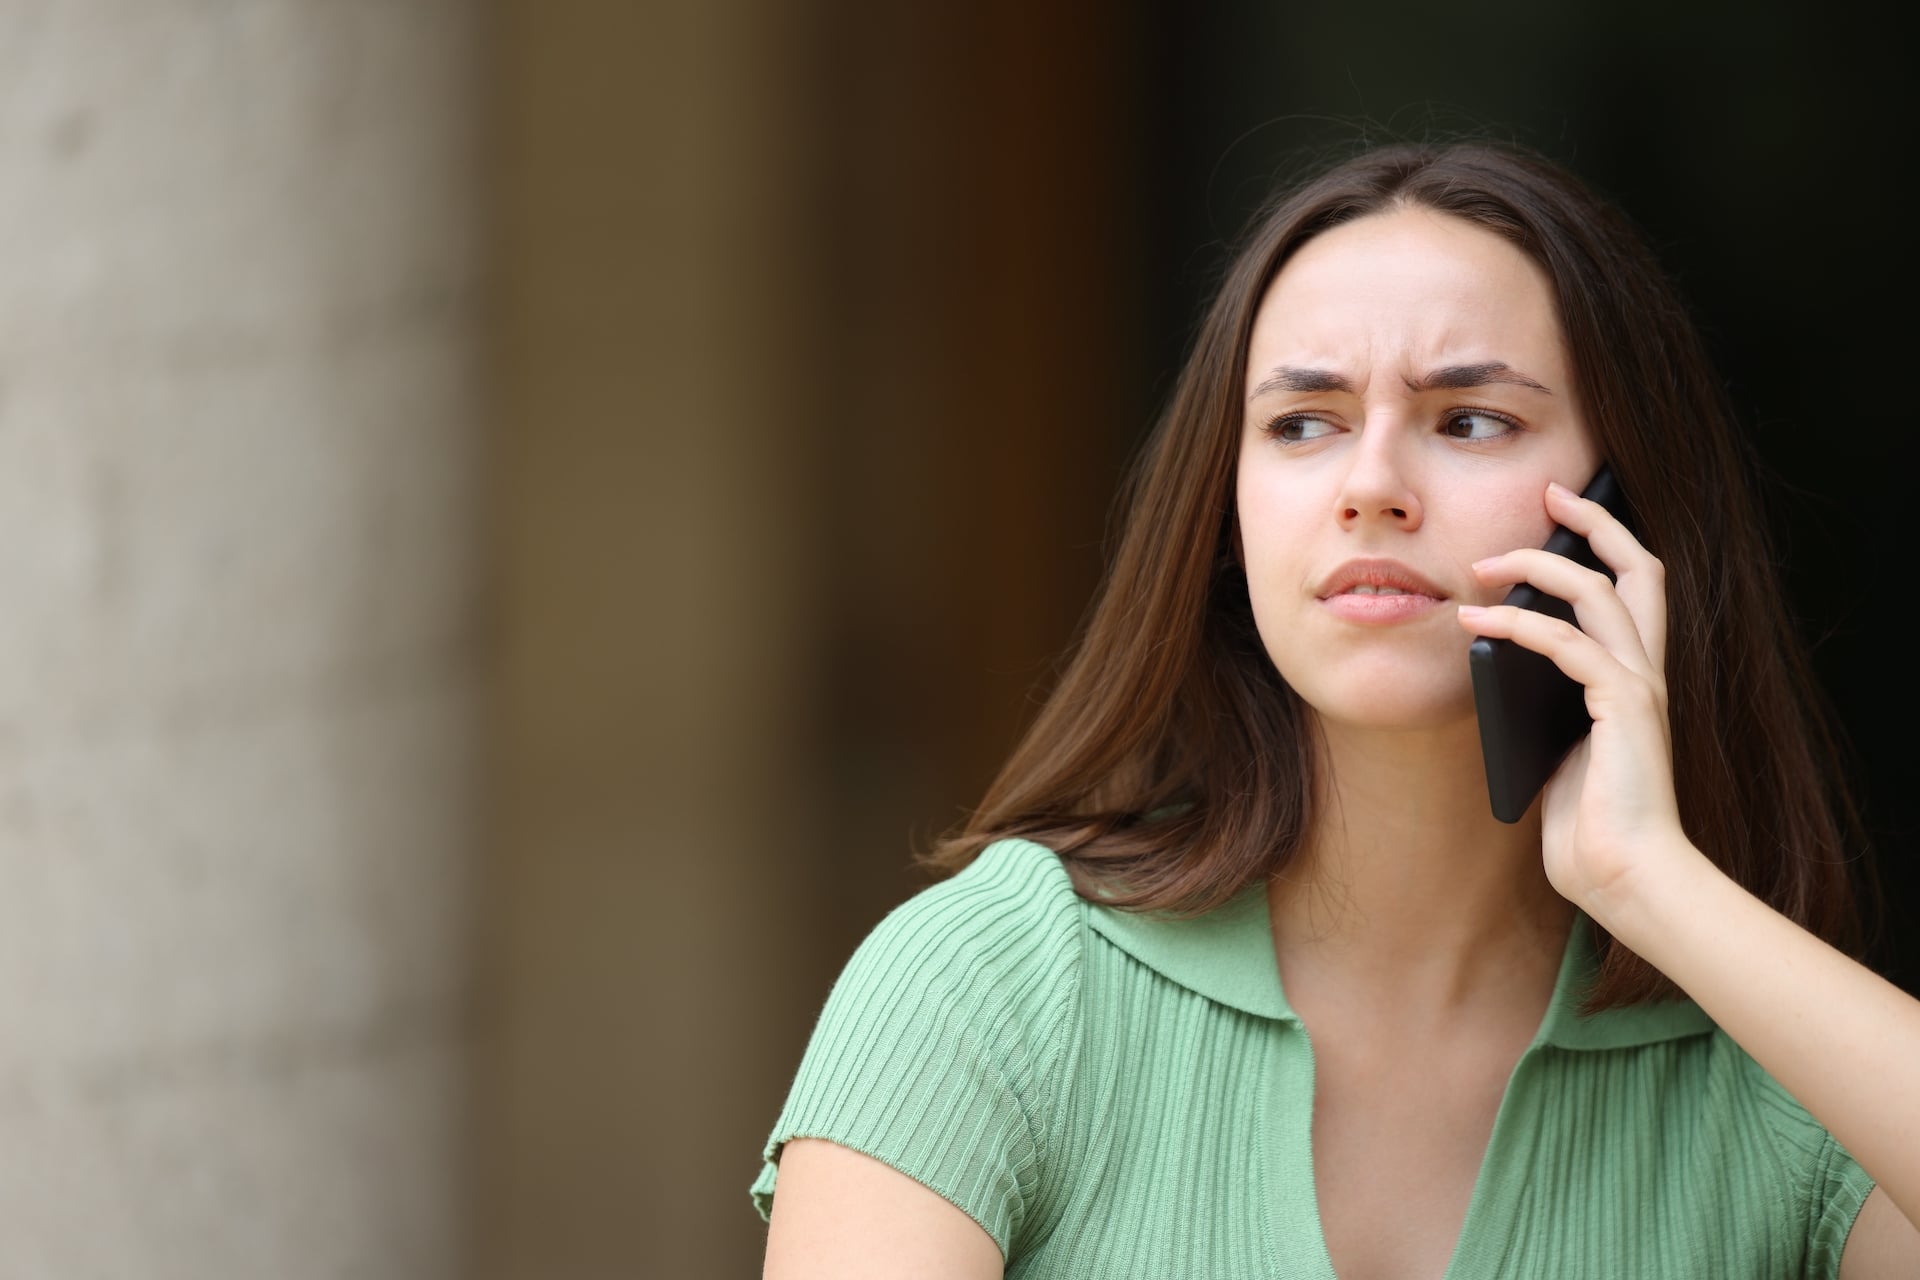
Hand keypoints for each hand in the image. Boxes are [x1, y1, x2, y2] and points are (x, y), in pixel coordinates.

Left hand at [1455, 481, 1698, 913]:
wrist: (1629, 879)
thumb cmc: (1592, 830)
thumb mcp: (1556, 753)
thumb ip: (1543, 712)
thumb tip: (1497, 679)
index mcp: (1636, 682)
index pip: (1635, 590)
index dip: (1606, 543)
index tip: (1561, 511)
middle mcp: (1647, 674)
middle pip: (1638, 568)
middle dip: (1595, 522)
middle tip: (1548, 492)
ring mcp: (1638, 688)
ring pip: (1598, 593)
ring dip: (1538, 566)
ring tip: (1484, 562)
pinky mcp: (1622, 708)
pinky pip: (1568, 644)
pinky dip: (1519, 625)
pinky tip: (1477, 622)